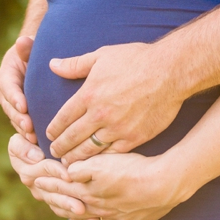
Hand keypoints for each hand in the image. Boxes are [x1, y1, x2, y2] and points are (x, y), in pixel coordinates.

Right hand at [0, 35, 35, 139]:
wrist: (35, 63)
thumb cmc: (34, 54)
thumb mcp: (29, 48)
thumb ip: (26, 47)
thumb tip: (22, 41)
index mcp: (6, 76)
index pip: (8, 87)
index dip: (14, 97)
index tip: (23, 106)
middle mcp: (6, 93)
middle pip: (10, 107)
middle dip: (19, 118)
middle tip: (29, 127)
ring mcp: (12, 106)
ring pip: (15, 119)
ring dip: (23, 129)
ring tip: (34, 137)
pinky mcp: (21, 115)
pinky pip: (23, 125)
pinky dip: (29, 134)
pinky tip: (39, 142)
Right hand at [8, 134, 85, 219]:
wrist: (42, 142)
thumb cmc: (33, 133)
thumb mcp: (22, 137)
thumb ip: (23, 146)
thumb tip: (35, 157)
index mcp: (25, 167)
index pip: (43, 170)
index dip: (55, 172)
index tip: (69, 174)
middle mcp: (34, 183)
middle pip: (52, 194)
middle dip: (67, 201)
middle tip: (81, 207)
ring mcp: (45, 194)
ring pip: (60, 206)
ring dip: (74, 212)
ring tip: (89, 218)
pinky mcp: (57, 201)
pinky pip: (68, 213)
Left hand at [33, 150, 191, 219]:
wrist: (164, 184)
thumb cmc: (133, 170)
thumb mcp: (103, 163)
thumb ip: (82, 168)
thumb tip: (65, 172)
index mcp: (89, 193)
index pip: (63, 189)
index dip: (49, 184)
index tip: (35, 182)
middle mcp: (99, 209)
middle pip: (74, 208)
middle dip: (60, 204)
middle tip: (49, 202)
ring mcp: (116, 218)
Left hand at [45, 41, 183, 163]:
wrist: (170, 71)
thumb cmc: (136, 59)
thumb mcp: (101, 56)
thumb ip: (75, 64)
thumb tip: (52, 64)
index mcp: (89, 94)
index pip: (63, 117)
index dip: (54, 129)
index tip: (49, 135)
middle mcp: (100, 114)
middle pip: (73, 137)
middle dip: (60, 147)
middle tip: (53, 154)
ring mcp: (118, 128)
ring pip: (90, 149)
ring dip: (77, 157)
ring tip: (69, 163)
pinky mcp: (135, 137)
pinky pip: (113, 153)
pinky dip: (101, 160)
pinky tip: (95, 164)